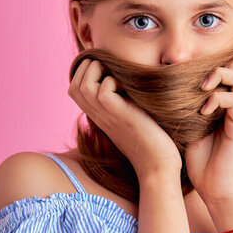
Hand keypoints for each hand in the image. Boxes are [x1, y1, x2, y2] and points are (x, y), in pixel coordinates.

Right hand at [68, 59, 182, 179]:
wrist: (158, 165)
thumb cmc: (153, 141)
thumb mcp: (132, 115)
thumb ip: (123, 100)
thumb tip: (125, 78)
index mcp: (99, 115)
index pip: (74, 89)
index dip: (84, 73)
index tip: (107, 69)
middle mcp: (98, 116)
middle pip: (74, 85)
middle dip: (89, 68)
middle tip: (111, 68)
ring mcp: (107, 116)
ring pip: (83, 85)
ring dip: (99, 71)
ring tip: (118, 75)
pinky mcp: (119, 116)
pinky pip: (103, 90)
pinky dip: (114, 81)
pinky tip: (130, 89)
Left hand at [183, 56, 232, 204]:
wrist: (213, 187)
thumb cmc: (200, 160)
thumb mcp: (191, 126)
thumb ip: (189, 105)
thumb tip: (166, 87)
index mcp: (230, 105)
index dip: (222, 65)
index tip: (198, 78)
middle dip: (225, 65)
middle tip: (203, 82)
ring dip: (221, 76)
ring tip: (203, 90)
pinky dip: (218, 99)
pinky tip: (203, 112)